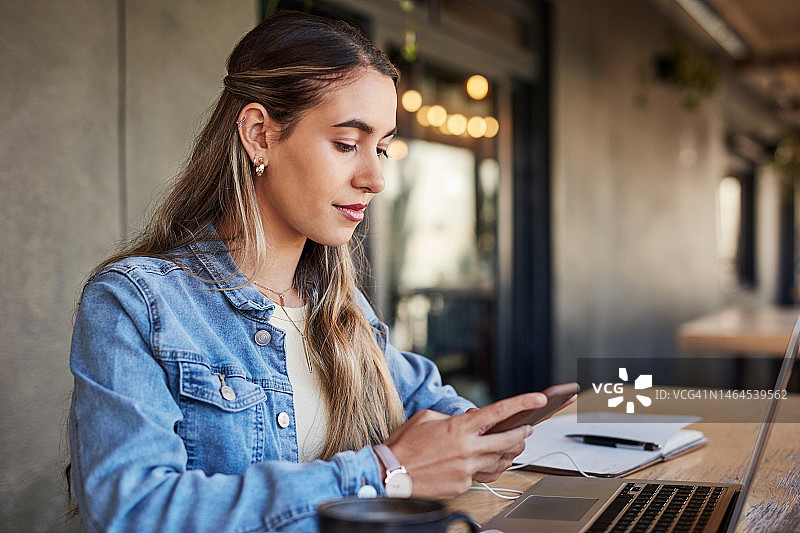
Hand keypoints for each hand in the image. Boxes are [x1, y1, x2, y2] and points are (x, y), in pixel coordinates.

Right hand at [383, 392, 545, 497]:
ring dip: (509, 452)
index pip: (498, 412)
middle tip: (528, 429)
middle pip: (508, 441)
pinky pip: (484, 476)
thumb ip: (453, 417)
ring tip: (512, 445)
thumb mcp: (427, 417)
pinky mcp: (462, 485)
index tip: (539, 399)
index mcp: (459, 427)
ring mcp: (467, 469)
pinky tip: (489, 462)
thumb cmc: (406, 444)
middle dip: (522, 434)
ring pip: (500, 461)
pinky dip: (490, 467)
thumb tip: (469, 420)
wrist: (391, 472)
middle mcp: (467, 448)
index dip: (522, 403)